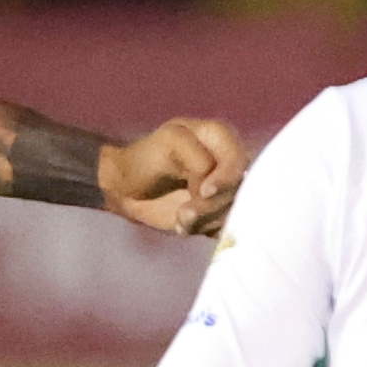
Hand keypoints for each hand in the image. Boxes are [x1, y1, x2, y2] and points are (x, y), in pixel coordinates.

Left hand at [101, 117, 246, 236]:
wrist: (127, 188)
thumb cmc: (145, 158)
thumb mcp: (168, 143)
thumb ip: (196, 157)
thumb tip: (211, 188)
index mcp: (219, 137)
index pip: (238, 158)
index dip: (226, 177)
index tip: (204, 192)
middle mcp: (228, 162)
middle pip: (238, 188)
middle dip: (211, 205)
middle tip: (184, 213)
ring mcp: (225, 188)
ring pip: (231, 209)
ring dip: (204, 219)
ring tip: (179, 218)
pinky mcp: (218, 211)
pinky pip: (223, 226)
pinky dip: (202, 229)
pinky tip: (182, 224)